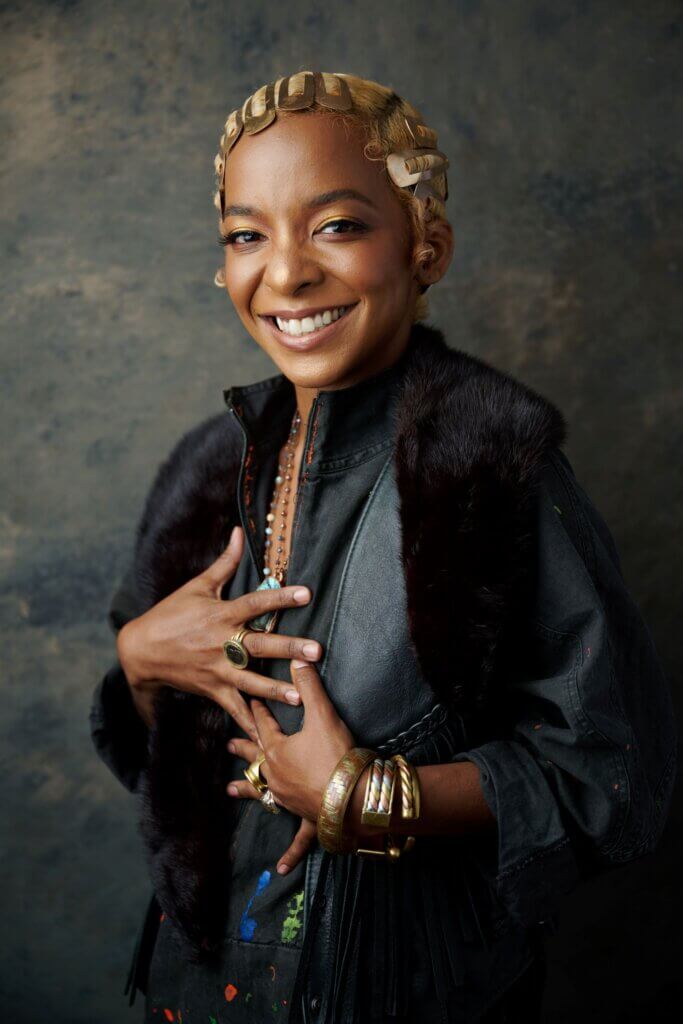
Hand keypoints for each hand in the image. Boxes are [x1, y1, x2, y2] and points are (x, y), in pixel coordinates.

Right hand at [116, 527, 322, 737]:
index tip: (306, 593)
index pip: (256, 603)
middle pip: (260, 644)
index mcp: (221, 615)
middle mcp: (222, 643)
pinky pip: (234, 708)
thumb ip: (224, 563)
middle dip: (289, 648)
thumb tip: (239, 532)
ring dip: (276, 689)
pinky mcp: (212, 689)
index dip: (281, 597)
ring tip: (300, 695)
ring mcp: (218, 669)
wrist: (140, 651)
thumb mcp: (197, 586)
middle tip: (316, 651)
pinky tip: (268, 736)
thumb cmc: (171, 614)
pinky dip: (250, 722)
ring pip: (251, 680)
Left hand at [226, 659, 354, 871]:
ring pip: (263, 794)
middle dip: (242, 750)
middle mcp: (276, 777)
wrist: (355, 798)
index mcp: (277, 751)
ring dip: (248, 791)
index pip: (263, 725)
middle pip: (255, 759)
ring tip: (230, 790)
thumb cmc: (336, 755)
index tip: (247, 700)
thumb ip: (309, 686)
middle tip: (227, 745)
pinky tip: (281, 869)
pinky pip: (296, 839)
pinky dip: (289, 854)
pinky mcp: (307, 819)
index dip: (257, 710)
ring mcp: (289, 800)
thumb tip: (299, 659)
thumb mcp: (323, 714)